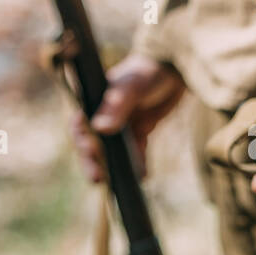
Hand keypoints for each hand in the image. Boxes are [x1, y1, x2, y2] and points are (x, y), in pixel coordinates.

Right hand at [71, 54, 183, 182]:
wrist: (175, 68)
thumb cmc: (148, 71)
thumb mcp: (132, 86)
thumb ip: (117, 105)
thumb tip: (100, 128)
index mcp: (93, 99)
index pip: (80, 124)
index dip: (82, 141)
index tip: (91, 153)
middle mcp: (103, 114)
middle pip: (93, 143)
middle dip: (94, 162)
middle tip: (98, 179)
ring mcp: (121, 124)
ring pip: (113, 151)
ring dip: (115, 168)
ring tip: (120, 186)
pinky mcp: (138, 131)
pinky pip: (135, 152)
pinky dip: (137, 164)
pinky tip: (143, 177)